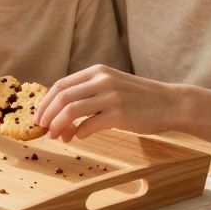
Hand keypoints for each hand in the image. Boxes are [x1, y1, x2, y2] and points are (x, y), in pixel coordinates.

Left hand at [35, 65, 177, 141]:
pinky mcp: (120, 114)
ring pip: (71, 110)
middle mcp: (102, 80)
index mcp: (97, 72)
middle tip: (44, 129)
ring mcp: (111, 96)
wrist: (171, 103)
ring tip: (58, 137)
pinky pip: (89, 125)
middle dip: (48, 115)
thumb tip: (61, 111)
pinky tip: (80, 137)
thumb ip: (90, 92)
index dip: (45, 102)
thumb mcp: (112, 85)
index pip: (61, 85)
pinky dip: (79, 133)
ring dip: (59, 126)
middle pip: (62, 97)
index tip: (39, 117)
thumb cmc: (140, 99)